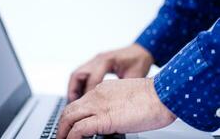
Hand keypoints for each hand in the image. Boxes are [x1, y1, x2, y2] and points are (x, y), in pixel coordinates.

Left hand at [58, 78, 175, 138]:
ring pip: (69, 117)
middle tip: (61, 133)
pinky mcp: (104, 119)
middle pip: (70, 108)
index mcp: (102, 89)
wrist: (163, 95)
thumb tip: (110, 118)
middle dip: (63, 122)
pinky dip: (72, 136)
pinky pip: (80, 129)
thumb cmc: (152, 97)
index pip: (80, 102)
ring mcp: (98, 106)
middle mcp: (96, 95)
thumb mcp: (126, 97)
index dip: (72, 114)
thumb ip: (113, 105)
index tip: (71, 124)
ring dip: (63, 130)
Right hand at [67, 44, 153, 101]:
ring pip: (76, 75)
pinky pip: (82, 75)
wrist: (141, 50)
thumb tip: (116, 106)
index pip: (92, 80)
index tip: (87, 108)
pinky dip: (79, 86)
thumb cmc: (139, 61)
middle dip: (73, 91)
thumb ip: (123, 89)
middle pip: (77, 75)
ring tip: (75, 103)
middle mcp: (98, 59)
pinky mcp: (95, 64)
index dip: (88, 95)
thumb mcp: (134, 76)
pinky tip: (82, 97)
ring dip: (74, 89)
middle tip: (74, 105)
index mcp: (107, 60)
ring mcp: (95, 60)